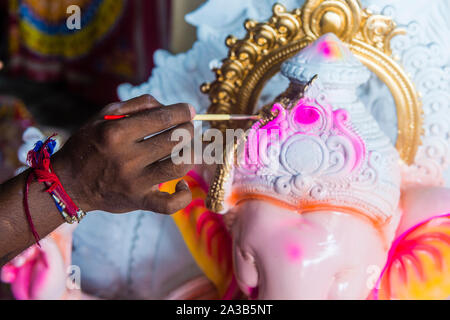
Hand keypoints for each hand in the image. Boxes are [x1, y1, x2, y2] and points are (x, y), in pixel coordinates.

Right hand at [52, 95, 194, 213]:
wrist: (69, 183)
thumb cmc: (90, 145)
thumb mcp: (103, 116)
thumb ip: (136, 106)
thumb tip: (168, 106)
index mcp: (117, 133)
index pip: (162, 118)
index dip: (182, 112)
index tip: (190, 111)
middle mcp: (127, 157)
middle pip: (175, 139)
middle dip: (188, 130)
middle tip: (188, 128)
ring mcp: (134, 182)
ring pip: (179, 166)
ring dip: (191, 154)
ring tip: (188, 149)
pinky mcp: (139, 202)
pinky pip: (169, 204)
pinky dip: (183, 195)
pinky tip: (181, 184)